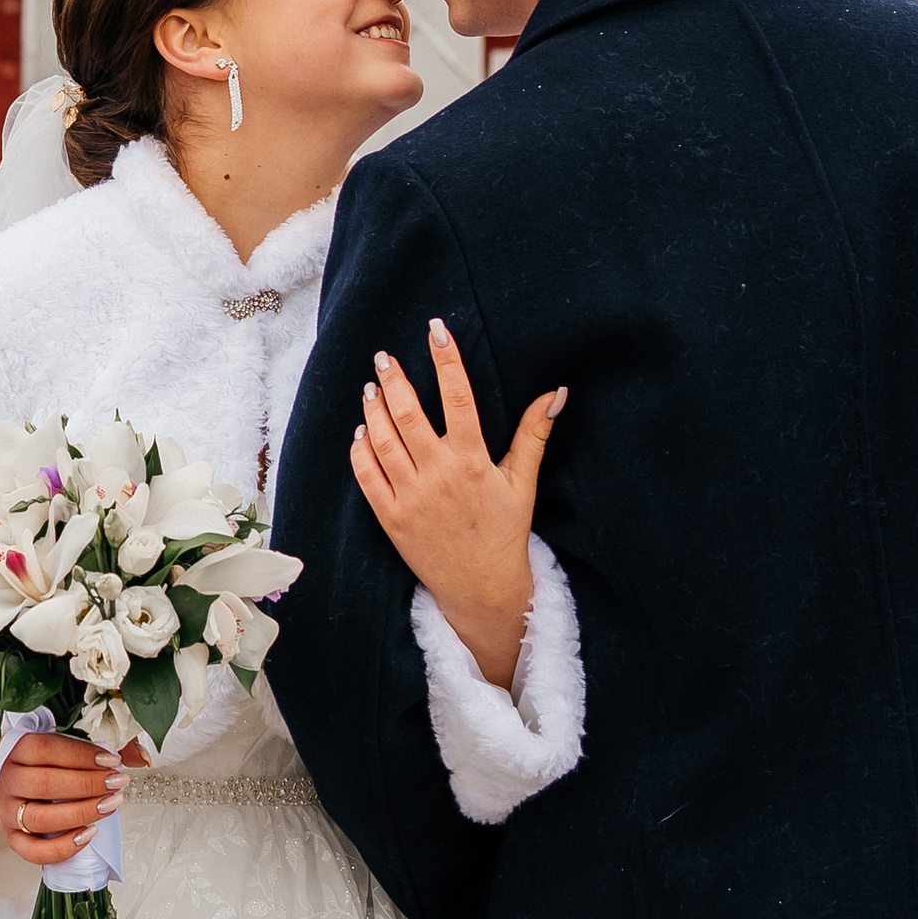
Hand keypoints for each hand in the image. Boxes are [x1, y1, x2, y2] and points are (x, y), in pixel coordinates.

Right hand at [0, 732, 147, 866]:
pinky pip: (32, 851)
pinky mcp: (12, 837)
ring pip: (39, 819)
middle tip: (118, 783)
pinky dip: (61, 848)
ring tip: (111, 805)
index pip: (47, 749)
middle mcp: (6, 779)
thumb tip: (142, 757)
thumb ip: (105, 742)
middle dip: (88, 785)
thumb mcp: (70, 740)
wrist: (14, 777)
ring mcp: (7, 811)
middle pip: (44, 784)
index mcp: (16, 748)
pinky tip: (88, 835)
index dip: (82, 755)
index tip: (112, 760)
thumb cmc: (46, 759)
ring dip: (80, 813)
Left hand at [351, 316, 565, 687]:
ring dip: (373, 410)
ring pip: (383, 441)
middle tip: (384, 356)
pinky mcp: (391, 519)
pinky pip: (367, 477)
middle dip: (394, 379)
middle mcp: (439, 475)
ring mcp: (411, 497)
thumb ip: (534, 434)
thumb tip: (556, 392)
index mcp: (473, 461)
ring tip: (371, 387)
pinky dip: (360, 451)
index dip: (446, 360)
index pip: (458, 397)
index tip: (435, 330)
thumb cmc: (505, 531)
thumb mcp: (523, 482)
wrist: (482, 589)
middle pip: (409, 414)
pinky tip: (360, 432)